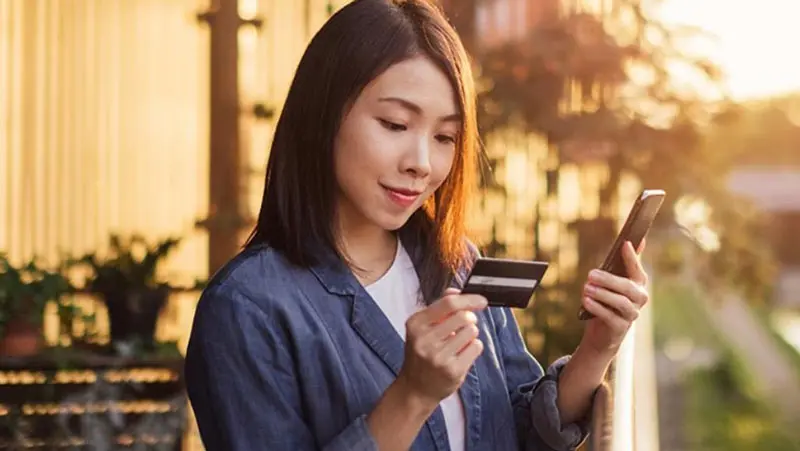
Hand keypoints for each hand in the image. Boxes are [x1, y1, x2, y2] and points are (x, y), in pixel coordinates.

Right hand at [396, 289, 486, 406]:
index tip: (481, 301)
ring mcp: (438, 357)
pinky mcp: (452, 370)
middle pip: (464, 316)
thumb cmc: (421, 354)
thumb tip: (455, 290)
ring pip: (472, 332)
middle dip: (469, 320)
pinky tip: (462, 354)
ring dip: (471, 335)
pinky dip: (473, 348)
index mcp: (416, 324)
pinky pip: (476, 347)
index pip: (448, 303)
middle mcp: (424, 339)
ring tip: (459, 343)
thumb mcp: (423, 328)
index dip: (469, 299)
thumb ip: (439, 308)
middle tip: (463, 328)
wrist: (415, 388)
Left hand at [579, 240, 649, 356]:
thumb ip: (619, 264)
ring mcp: (632, 314)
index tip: (625, 244)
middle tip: (590, 274)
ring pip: (621, 302)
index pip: (637, 269)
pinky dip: (597, 308)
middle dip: (609, 279)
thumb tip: (630, 241)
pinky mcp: (620, 328)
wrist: (601, 332)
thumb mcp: (610, 281)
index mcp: (638, 284)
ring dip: (602, 294)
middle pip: (628, 287)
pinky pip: (610, 316)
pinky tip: (586, 301)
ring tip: (586, 288)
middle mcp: (639, 299)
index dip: (632, 257)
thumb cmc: (606, 301)